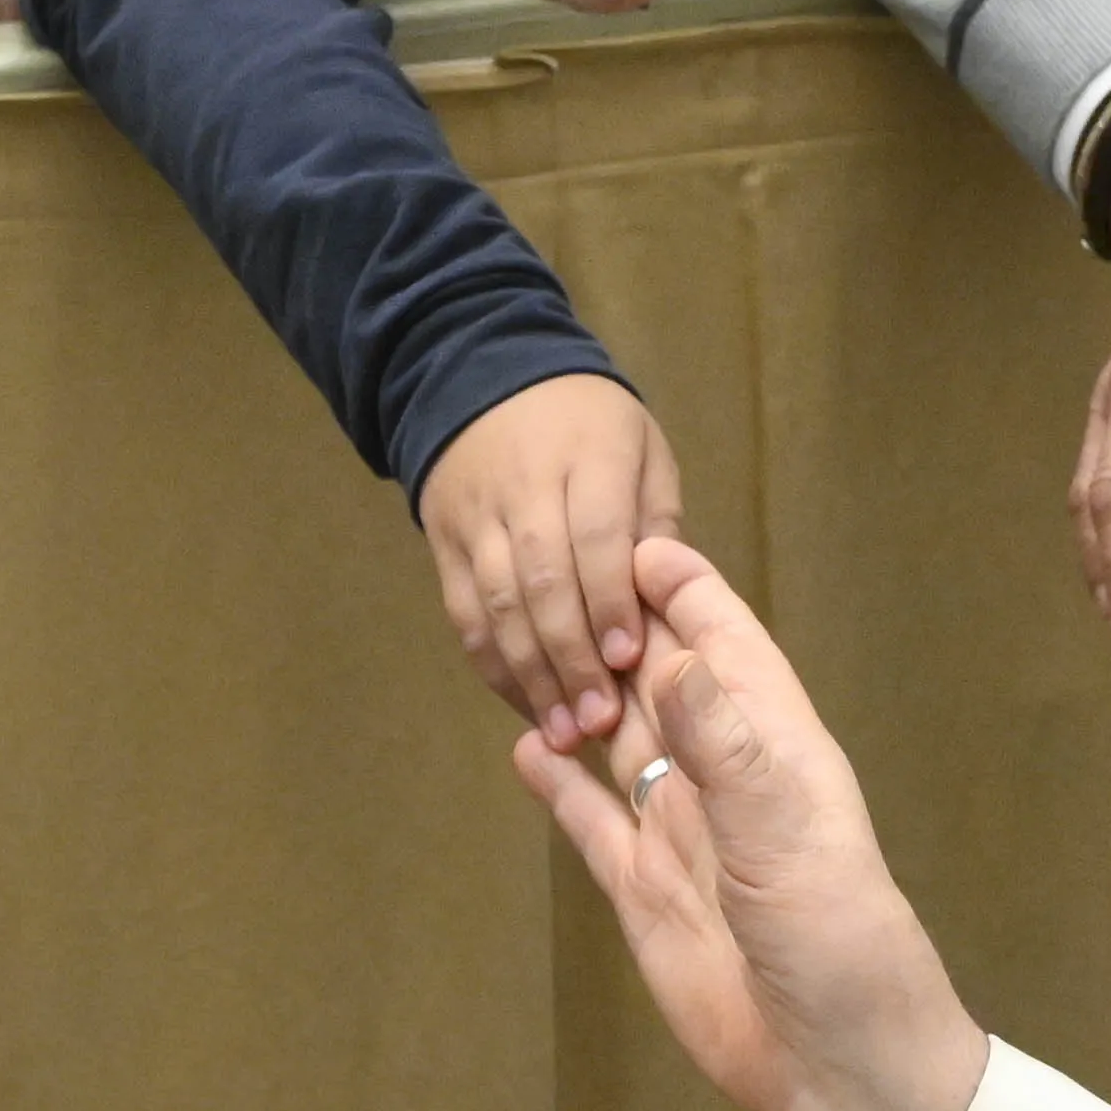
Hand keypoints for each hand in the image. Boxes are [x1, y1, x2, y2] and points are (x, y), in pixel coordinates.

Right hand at [419, 370, 675, 747]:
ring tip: (564, 731)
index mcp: (588, 456)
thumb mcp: (643, 451)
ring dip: (530, 673)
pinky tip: (524, 703)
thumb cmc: (590, 427)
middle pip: (541, 578)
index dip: (609, 599)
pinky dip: (492, 664)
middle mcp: (524, 487)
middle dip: (570, 654)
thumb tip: (668, 602)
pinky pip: (463, 613)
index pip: (595, 534)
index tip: (628, 659)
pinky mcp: (443, 544)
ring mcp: (476, 517)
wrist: (484, 380)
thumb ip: (656, 522)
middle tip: (599, 720)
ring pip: (496, 602)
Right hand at [509, 542, 990, 1110]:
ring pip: (624, 745)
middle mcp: (729, 781)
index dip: (689, 593)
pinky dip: (561, 789)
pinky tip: (526, 751)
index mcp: (779, 751)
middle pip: (666, 684)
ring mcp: (683, 837)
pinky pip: (595, 825)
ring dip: (585, 701)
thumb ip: (728, 748)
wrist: (837, 1074)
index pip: (729, 647)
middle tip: (551, 583)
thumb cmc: (840, 946)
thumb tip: (673, 657)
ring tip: (528, 656)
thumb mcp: (786, 836)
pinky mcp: (645, 895)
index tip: (631, 538)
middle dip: (620, 633)